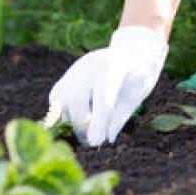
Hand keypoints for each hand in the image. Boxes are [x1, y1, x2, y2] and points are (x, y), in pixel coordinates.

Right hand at [48, 26, 167, 146]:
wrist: (132, 51)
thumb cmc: (138, 76)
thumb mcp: (138, 94)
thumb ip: (121, 116)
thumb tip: (105, 138)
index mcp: (114, 68)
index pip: (102, 100)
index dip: (98, 124)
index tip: (97, 142)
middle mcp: (90, 65)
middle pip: (77, 100)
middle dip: (83, 125)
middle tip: (93, 140)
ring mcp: (76, 69)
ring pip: (63, 101)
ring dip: (73, 121)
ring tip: (89, 128)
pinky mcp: (66, 76)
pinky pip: (57, 99)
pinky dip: (65, 112)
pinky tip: (80, 115)